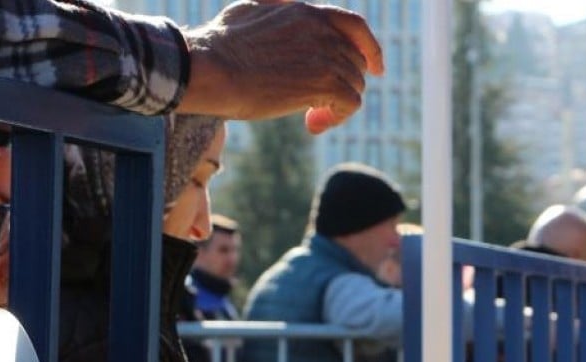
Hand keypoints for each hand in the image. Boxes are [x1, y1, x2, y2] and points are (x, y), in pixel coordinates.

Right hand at [181, 1, 384, 133]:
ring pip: (354, 85)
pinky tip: (312, 125)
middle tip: (313, 107)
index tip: (376, 69)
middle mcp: (321, 30)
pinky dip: (336, 118)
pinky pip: (350, 104)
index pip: (354, 26)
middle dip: (340, 87)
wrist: (209, 68)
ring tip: (308, 117)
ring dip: (336, 106)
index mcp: (305, 11)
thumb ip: (274, 6)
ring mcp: (326, 55)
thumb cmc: (218, 45)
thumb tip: (284, 2)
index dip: (370, 48)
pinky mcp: (325, 82)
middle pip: (354, 64)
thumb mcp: (249, 9)